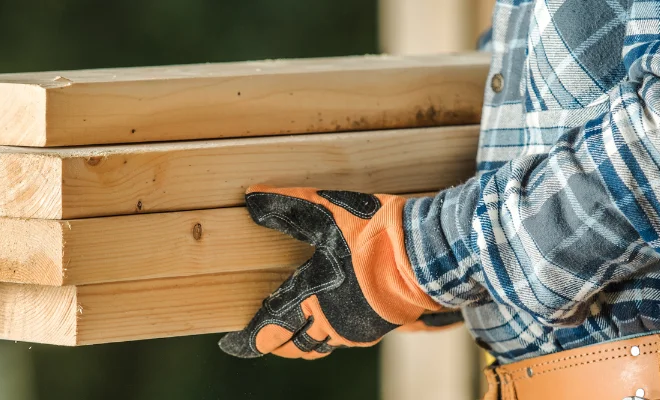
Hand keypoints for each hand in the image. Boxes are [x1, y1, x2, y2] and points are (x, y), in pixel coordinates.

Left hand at [219, 186, 443, 358]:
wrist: (426, 254)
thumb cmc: (375, 234)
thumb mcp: (326, 211)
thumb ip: (288, 206)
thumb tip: (251, 198)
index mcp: (311, 298)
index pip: (269, 330)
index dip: (248, 340)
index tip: (232, 344)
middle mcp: (330, 322)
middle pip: (294, 345)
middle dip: (276, 342)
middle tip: (264, 337)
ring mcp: (356, 328)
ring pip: (320, 345)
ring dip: (303, 341)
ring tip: (294, 331)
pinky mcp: (379, 326)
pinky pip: (344, 339)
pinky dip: (329, 335)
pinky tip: (332, 320)